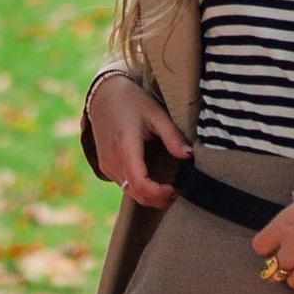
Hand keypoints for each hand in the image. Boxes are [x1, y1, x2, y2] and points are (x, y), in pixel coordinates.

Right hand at [89, 70, 188, 207]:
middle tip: (178, 191)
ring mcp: (107, 165)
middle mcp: (112, 161)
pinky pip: (124, 184)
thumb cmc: (131, 101)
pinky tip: (155, 180)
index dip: (160, 193)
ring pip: (130, 192)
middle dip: (158, 199)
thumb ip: (172, 136)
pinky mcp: (106, 165)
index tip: (176, 189)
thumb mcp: (156, 114)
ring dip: (150, 195)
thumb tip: (189, 156)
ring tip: (170, 187)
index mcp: (124, 148)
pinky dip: (141, 188)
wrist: (103, 94)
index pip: (141, 185)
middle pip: (136, 194)